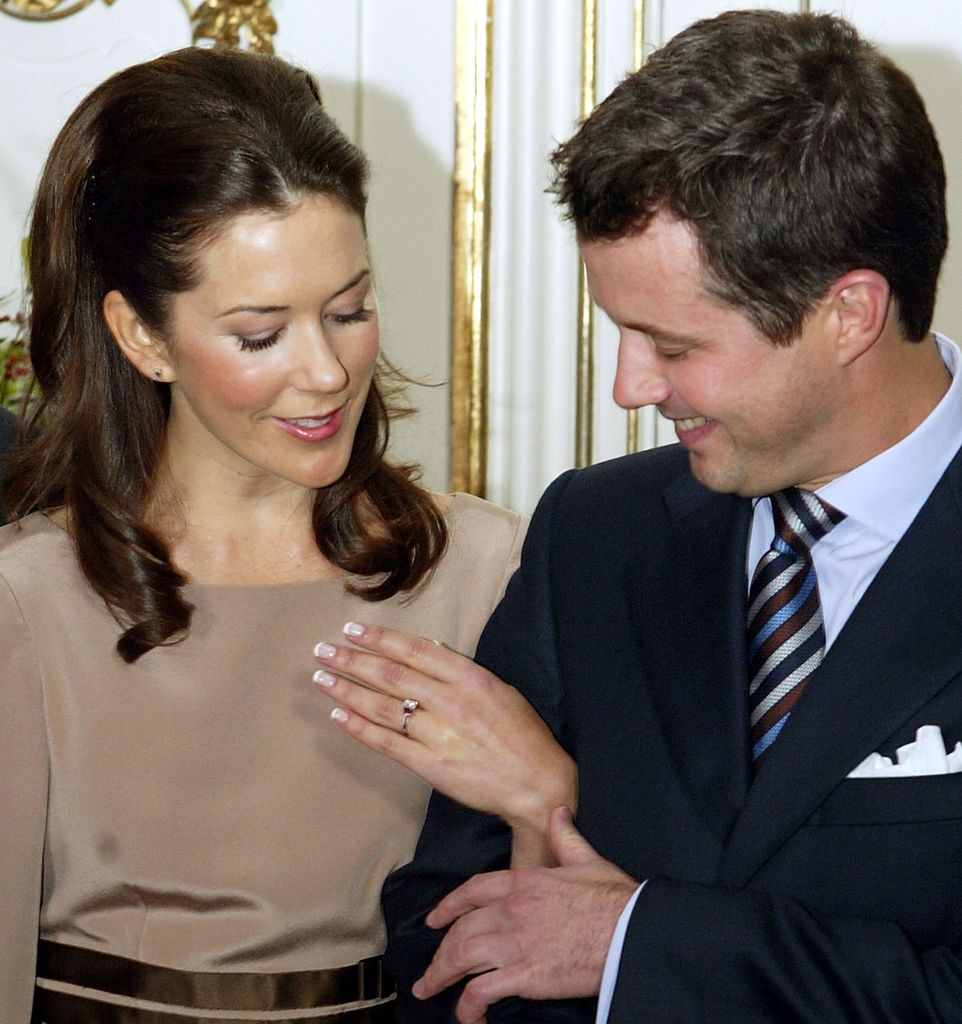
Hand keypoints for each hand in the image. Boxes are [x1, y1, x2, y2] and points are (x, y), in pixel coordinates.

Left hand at [313, 622, 576, 847]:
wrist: (537, 783)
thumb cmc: (521, 733)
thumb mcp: (498, 688)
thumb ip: (459, 671)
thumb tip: (424, 649)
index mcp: (470, 678)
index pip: (415, 651)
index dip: (380, 639)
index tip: (352, 630)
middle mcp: (451, 702)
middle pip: (391, 676)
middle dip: (352, 660)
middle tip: (323, 650)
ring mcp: (439, 735)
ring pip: (382, 707)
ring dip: (347, 691)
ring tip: (322, 678)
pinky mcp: (430, 765)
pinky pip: (386, 743)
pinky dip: (359, 728)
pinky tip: (338, 715)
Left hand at [413, 807, 637, 1022]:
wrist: (632, 931)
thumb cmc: (614, 898)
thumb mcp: (586, 859)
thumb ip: (565, 836)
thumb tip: (557, 812)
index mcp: (525, 882)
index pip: (473, 891)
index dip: (449, 905)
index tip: (434, 919)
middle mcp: (513, 910)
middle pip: (462, 929)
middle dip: (440, 952)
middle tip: (430, 970)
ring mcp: (517, 943)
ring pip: (462, 957)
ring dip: (441, 975)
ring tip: (429, 990)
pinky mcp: (526, 975)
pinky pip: (482, 991)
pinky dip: (468, 1006)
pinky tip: (468, 1015)